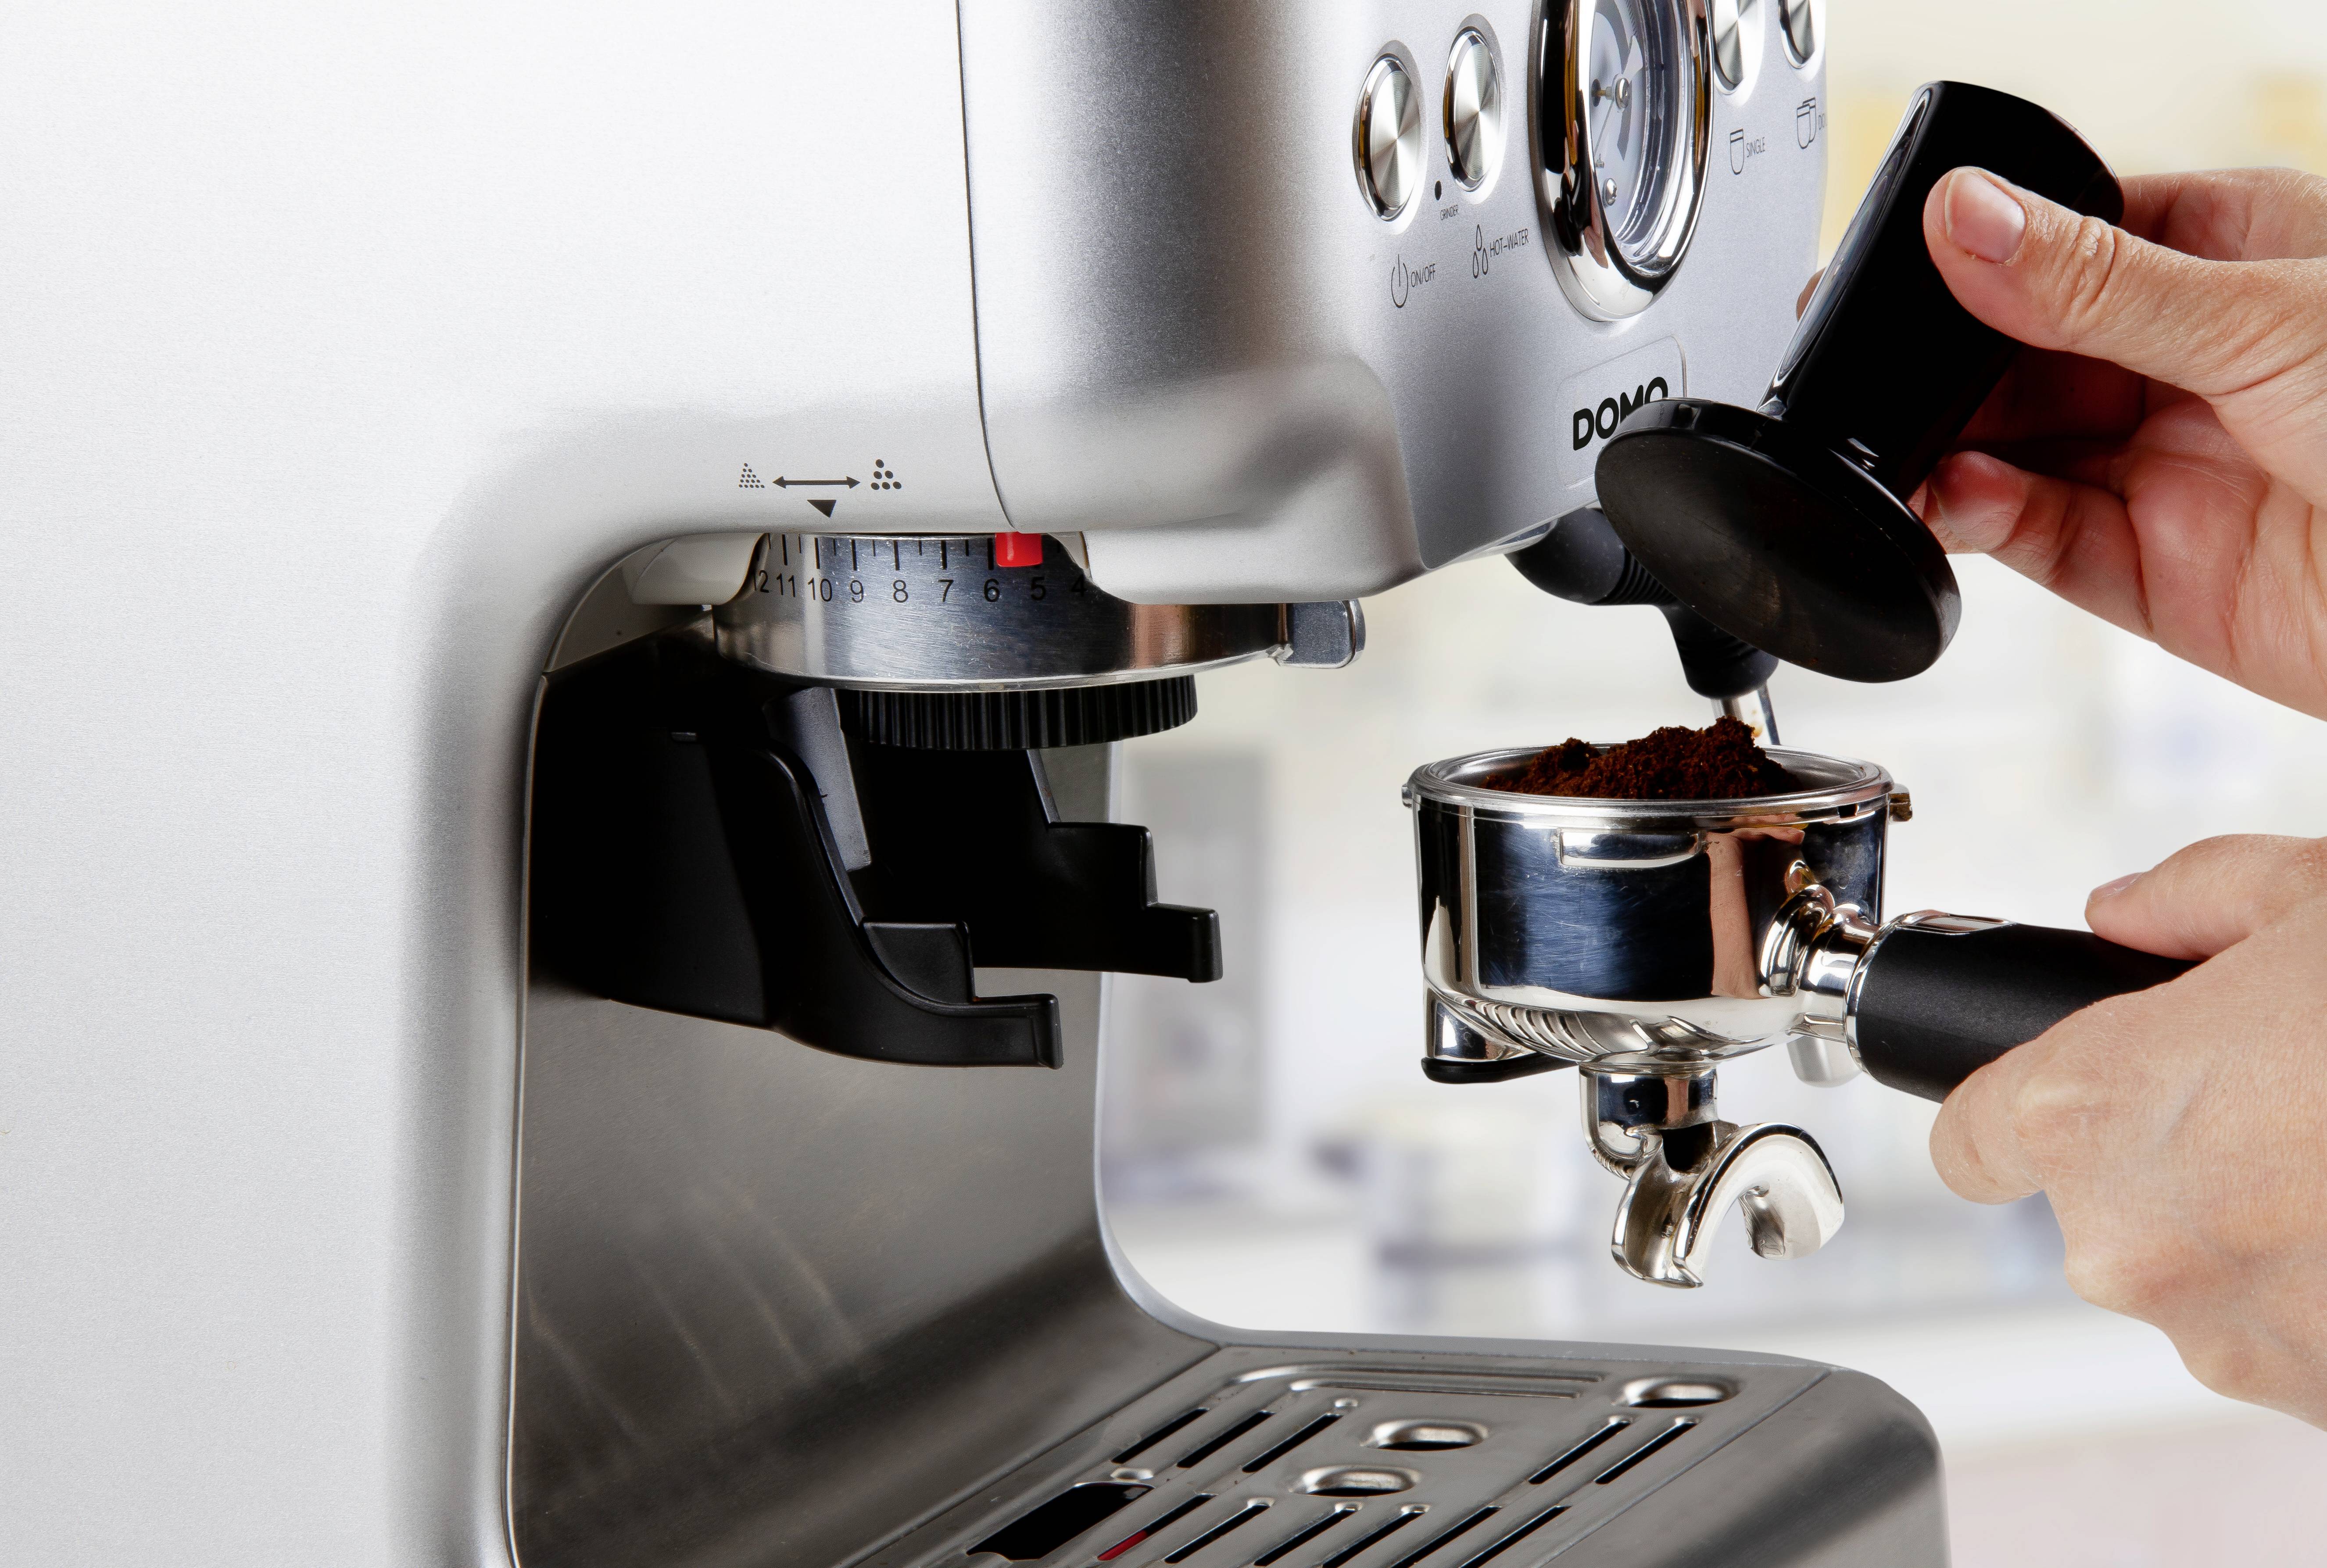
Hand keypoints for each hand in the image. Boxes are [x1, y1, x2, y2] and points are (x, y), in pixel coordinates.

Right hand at [1915, 165, 2326, 717]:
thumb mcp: (2261, 318)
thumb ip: (2097, 283)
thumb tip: (1967, 217)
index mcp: (2234, 262)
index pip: (2072, 240)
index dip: (1983, 254)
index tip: (1904, 268)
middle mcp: (2192, 365)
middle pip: (2024, 355)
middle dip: (1946, 369)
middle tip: (1875, 374)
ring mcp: (2167, 470)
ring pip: (2017, 451)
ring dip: (1950, 452)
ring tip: (1903, 452)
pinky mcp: (2150, 573)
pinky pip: (2039, 538)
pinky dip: (1984, 520)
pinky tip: (1959, 499)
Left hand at [1930, 835, 2326, 1425]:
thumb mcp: (2325, 895)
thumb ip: (2197, 896)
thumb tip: (2124, 909)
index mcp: (2100, 1112)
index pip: (1968, 1137)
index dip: (2006, 1106)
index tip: (2049, 1090)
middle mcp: (2137, 1244)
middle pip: (2098, 1204)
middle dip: (2175, 1150)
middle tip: (2288, 1092)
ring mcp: (2230, 1339)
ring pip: (2201, 1273)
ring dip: (2260, 1223)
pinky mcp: (2314, 1402)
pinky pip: (2285, 1332)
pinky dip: (2325, 1283)